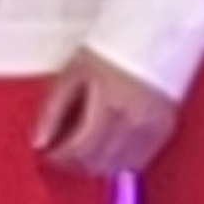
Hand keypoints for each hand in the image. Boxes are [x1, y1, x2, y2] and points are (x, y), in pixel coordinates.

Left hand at [33, 48, 180, 177]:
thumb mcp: (71, 74)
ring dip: (94, 165)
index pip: (78, 152)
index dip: (57, 158)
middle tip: (60, 153)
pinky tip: (107, 146)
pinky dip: (117, 161)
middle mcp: (134, 123)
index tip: (47, 153)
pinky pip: (137, 162)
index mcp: (109, 107)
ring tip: (82, 149)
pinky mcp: (164, 132)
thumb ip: (51, 112)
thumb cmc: (110, 50)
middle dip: (73, 164)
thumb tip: (38, 143)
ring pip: (116, 168)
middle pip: (96, 164)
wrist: (152, 34)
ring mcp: (152, 130)